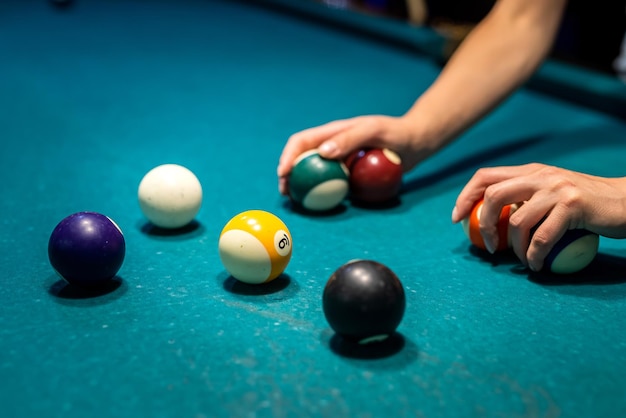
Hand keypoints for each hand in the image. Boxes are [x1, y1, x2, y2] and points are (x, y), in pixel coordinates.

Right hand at [277, 115, 433, 194]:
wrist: (414, 143)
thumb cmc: (395, 133)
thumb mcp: (373, 131)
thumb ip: (349, 138)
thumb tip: (322, 153)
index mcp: (331, 132)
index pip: (301, 141)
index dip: (288, 156)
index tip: (284, 174)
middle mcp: (331, 146)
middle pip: (302, 160)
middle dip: (288, 175)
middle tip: (286, 193)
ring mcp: (339, 162)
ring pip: (314, 175)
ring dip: (302, 187)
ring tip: (297, 202)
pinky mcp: (349, 175)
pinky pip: (332, 186)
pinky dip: (322, 195)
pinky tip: (321, 207)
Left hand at [452, 163, 625, 270]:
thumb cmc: (588, 207)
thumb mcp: (554, 194)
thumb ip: (527, 199)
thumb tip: (492, 222)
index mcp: (531, 171)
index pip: (485, 176)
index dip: (465, 196)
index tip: (457, 220)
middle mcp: (540, 175)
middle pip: (493, 195)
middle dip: (482, 224)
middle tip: (488, 247)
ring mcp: (556, 189)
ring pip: (517, 221)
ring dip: (513, 248)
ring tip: (520, 261)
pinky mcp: (572, 206)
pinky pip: (541, 237)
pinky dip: (533, 256)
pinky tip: (535, 266)